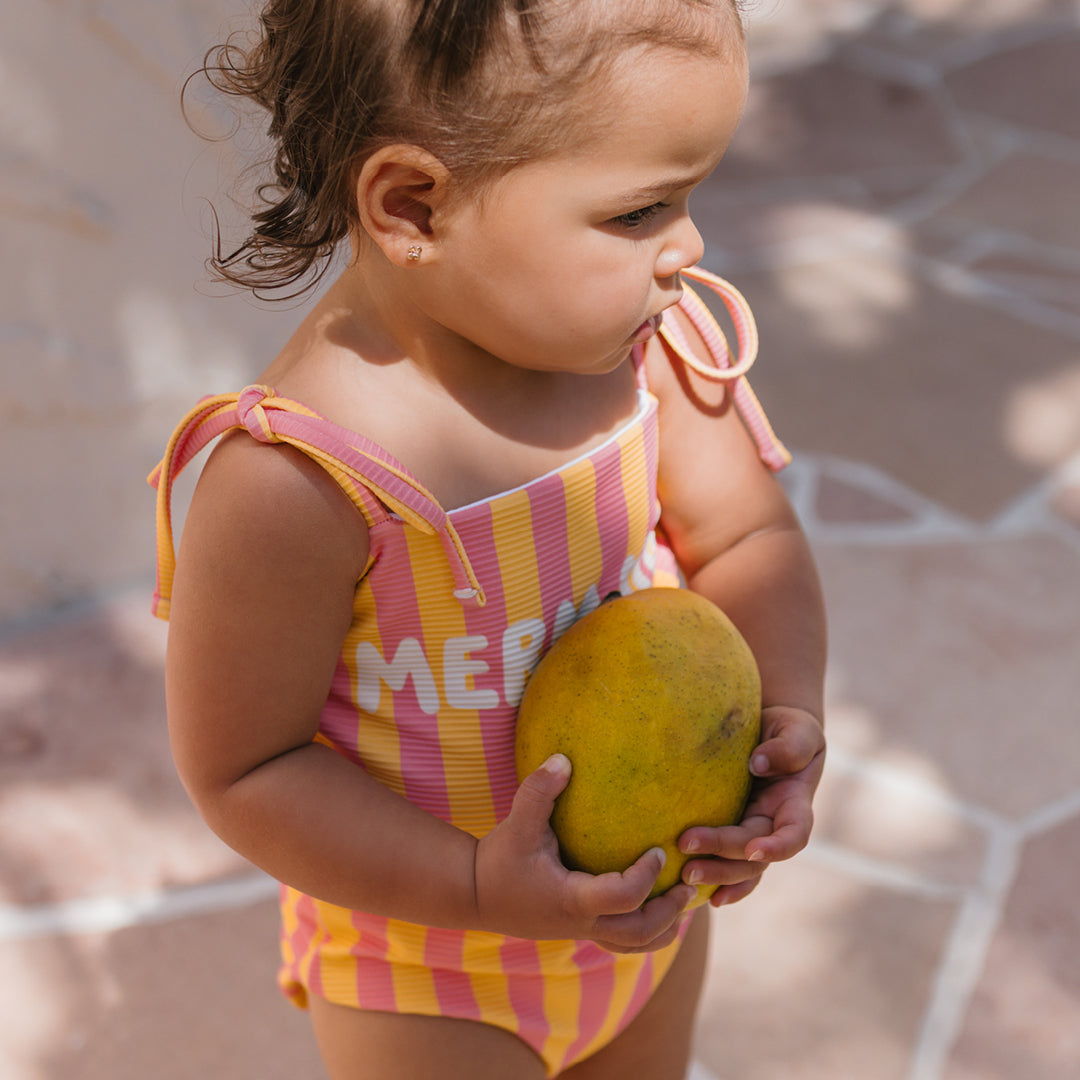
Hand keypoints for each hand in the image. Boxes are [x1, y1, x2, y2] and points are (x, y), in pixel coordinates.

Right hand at [474, 754, 696, 952]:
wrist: (475, 895)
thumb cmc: (498, 859)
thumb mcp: (516, 825)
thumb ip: (538, 791)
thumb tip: (563, 758)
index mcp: (572, 900)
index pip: (623, 897)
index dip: (646, 876)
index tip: (659, 850)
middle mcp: (581, 923)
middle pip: (640, 933)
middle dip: (669, 912)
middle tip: (687, 884)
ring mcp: (581, 932)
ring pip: (634, 944)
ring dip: (663, 927)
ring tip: (684, 903)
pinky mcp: (579, 930)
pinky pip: (621, 940)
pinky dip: (645, 928)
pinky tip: (656, 906)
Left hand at [677, 705, 824, 906]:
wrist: (767, 730)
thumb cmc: (787, 728)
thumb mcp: (798, 729)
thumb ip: (788, 746)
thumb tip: (758, 764)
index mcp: (794, 803)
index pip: (794, 834)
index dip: (778, 847)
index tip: (754, 849)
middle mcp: (774, 824)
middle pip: (753, 852)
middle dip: (723, 853)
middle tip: (686, 844)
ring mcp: (753, 832)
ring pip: (739, 866)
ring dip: (714, 873)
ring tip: (684, 872)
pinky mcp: (732, 831)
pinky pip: (726, 864)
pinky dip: (715, 881)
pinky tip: (697, 894)